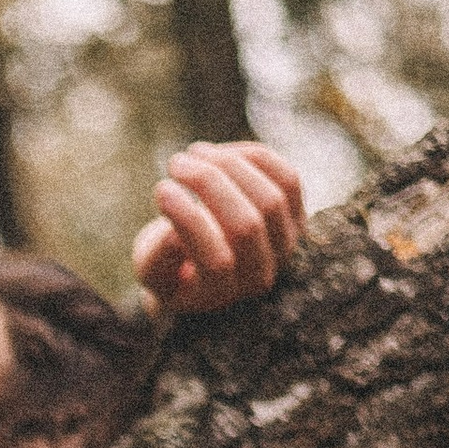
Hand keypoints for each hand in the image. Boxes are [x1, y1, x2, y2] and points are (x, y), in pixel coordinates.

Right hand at [131, 141, 305, 316]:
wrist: (204, 268)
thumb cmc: (171, 269)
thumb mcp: (152, 272)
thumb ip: (158, 259)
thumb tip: (174, 233)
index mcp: (220, 296)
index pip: (216, 261)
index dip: (188, 222)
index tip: (161, 189)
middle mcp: (260, 275)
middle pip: (246, 225)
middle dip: (209, 184)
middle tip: (175, 162)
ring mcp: (285, 245)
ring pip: (270, 197)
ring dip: (231, 165)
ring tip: (195, 152)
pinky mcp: (296, 215)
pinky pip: (287, 178)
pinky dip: (254, 158)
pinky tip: (221, 152)